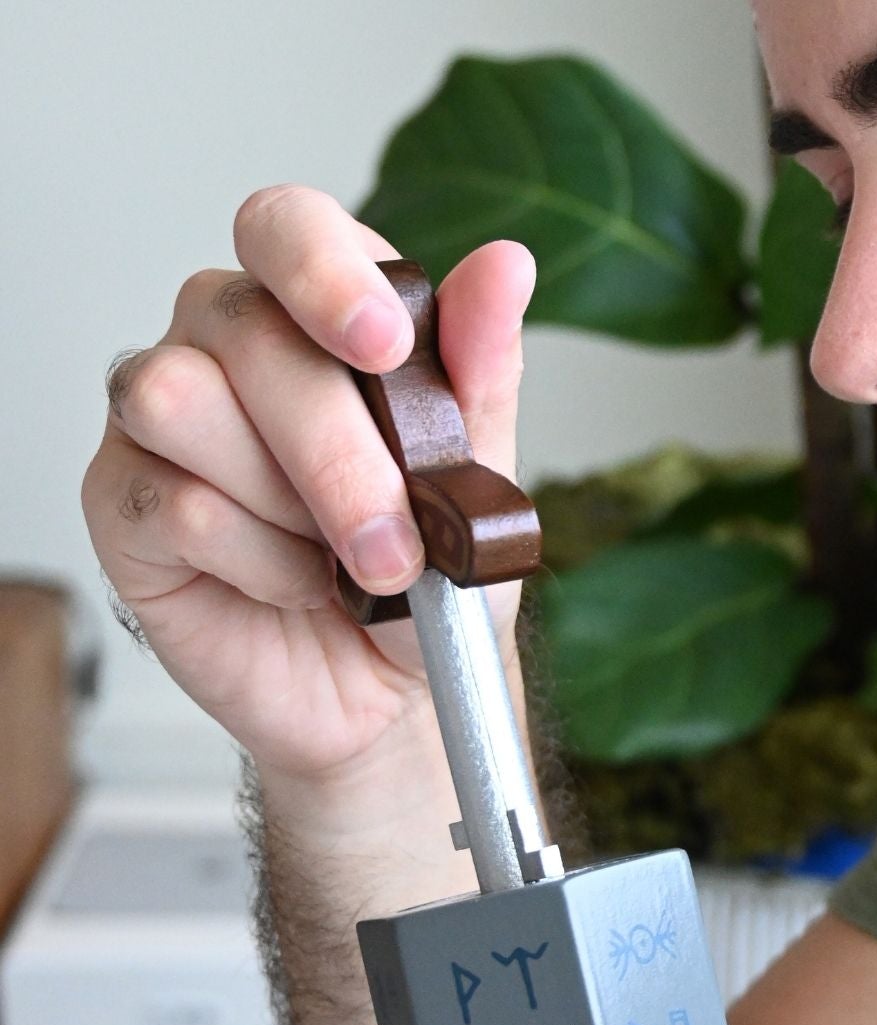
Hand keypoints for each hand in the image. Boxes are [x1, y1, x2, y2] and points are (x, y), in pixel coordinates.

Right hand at [82, 184, 535, 782]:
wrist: (394, 697)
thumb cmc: (431, 579)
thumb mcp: (481, 480)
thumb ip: (481, 372)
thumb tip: (505, 266)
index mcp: (318, 316)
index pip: (288, 227)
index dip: (325, 272)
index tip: (387, 347)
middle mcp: (228, 347)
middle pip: (245, 330)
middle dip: (340, 454)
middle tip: (397, 546)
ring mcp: (162, 423)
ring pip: (181, 400)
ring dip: (288, 505)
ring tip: (340, 565)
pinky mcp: (123, 505)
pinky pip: (170, 503)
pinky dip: (255, 562)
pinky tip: (289, 586)